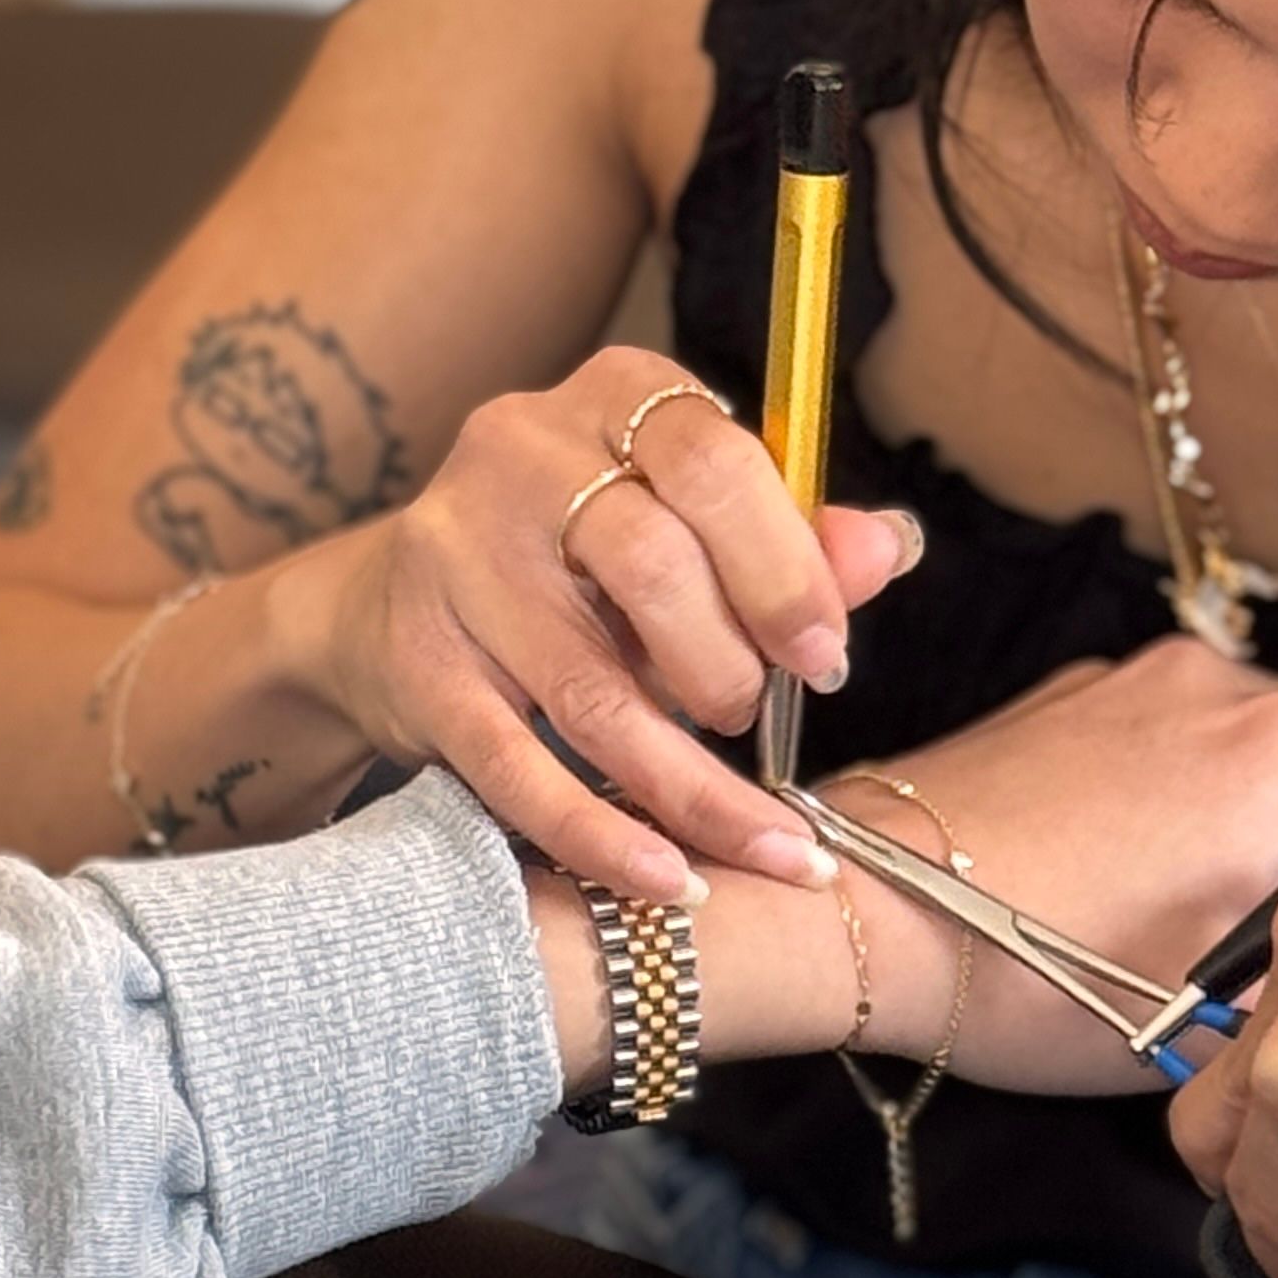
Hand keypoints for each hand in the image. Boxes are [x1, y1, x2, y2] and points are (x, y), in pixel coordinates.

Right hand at [300, 345, 918, 900]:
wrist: (388, 607)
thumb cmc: (579, 564)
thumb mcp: (689, 525)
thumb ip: (790, 535)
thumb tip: (889, 548)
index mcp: (609, 397)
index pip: (710, 459)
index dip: (784, 567)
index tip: (824, 657)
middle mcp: (518, 457)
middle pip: (649, 564)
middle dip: (731, 666)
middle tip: (755, 717)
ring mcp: (454, 562)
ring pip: (593, 686)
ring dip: (694, 783)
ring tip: (764, 839)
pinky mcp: (420, 667)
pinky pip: (521, 769)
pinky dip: (606, 835)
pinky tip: (674, 880)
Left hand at [825, 642, 1277, 1093]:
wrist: (853, 917)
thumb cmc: (1017, 976)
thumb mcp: (1203, 1010)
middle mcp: (1226, 692)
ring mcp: (1143, 683)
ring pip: (1273, 740)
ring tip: (1265, 920)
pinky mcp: (1075, 699)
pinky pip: (1186, 735)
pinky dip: (1210, 794)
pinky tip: (1164, 881)